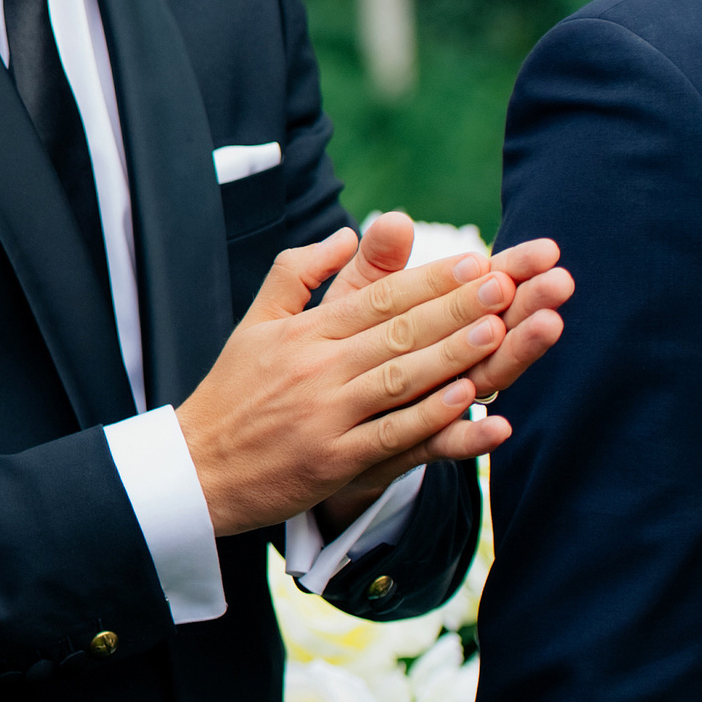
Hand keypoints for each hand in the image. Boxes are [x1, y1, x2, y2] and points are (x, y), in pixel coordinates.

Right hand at [178, 226, 551, 535]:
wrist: (196, 468)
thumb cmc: (231, 392)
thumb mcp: (254, 323)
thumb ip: (296, 274)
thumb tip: (345, 234)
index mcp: (302, 333)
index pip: (377, 298)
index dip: (429, 280)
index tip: (476, 261)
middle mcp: (315, 368)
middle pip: (397, 332)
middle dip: (455, 307)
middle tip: (505, 283)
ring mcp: (325, 416)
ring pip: (400, 379)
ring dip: (453, 354)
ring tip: (499, 329)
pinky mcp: (333, 461)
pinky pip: (390, 435)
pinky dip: (430, 419)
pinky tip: (467, 402)